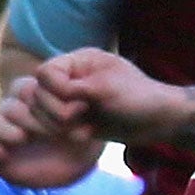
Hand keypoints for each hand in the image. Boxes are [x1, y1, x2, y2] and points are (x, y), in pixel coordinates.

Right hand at [0, 74, 103, 189]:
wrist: (81, 166)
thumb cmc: (86, 137)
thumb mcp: (88, 119)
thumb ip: (79, 104)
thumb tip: (75, 96)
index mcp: (35, 98)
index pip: (22, 87)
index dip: (38, 98)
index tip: (66, 115)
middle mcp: (16, 113)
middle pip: (7, 104)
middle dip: (29, 117)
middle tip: (54, 133)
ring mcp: (4, 133)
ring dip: (2, 128)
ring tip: (22, 138)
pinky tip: (5, 155)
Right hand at [34, 49, 194, 146]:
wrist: (157, 121)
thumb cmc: (138, 98)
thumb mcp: (106, 88)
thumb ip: (72, 88)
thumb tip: (37, 89)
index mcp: (80, 61)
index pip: (44, 72)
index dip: (54, 90)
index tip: (77, 100)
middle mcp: (71, 78)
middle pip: (36, 94)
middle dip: (56, 111)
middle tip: (82, 114)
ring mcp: (70, 99)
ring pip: (39, 113)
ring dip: (60, 125)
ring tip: (85, 125)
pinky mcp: (72, 119)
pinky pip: (51, 128)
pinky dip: (67, 134)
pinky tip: (88, 134)